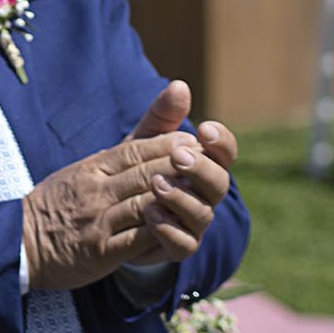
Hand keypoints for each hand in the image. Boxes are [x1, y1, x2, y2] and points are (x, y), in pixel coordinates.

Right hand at [23, 132, 195, 289]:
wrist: (21, 242)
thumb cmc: (64, 202)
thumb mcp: (92, 165)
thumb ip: (137, 140)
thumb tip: (180, 88)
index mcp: (93, 167)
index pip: (139, 149)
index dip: (175, 145)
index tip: (197, 146)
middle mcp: (95, 190)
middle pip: (149, 173)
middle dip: (185, 170)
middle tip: (207, 172)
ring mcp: (97, 221)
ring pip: (148, 204)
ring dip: (179, 201)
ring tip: (199, 200)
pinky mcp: (100, 251)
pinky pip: (139, 239)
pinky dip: (164, 232)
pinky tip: (178, 228)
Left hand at [124, 80, 237, 262]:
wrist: (109, 213)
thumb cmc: (133, 170)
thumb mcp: (142, 140)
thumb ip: (161, 116)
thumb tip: (180, 85)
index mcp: (202, 166)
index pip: (225, 153)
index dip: (221, 142)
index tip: (205, 128)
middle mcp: (204, 195)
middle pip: (219, 182)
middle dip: (200, 168)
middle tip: (178, 156)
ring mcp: (193, 223)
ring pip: (202, 214)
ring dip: (181, 198)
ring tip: (155, 184)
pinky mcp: (174, 247)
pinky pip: (184, 244)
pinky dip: (169, 230)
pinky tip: (150, 214)